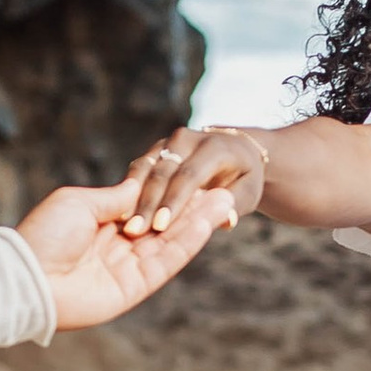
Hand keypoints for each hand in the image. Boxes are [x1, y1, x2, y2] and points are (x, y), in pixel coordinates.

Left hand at [17, 174, 234, 330]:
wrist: (28, 278)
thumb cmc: (44, 235)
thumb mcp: (80, 202)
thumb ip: (117, 197)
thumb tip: (143, 186)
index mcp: (101, 223)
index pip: (146, 206)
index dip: (171, 194)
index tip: (197, 176)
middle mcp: (117, 246)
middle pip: (164, 225)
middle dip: (193, 207)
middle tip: (222, 188)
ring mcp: (127, 268)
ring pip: (171, 243)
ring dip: (199, 223)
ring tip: (225, 201)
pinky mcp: (134, 287)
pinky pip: (166, 262)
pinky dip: (188, 243)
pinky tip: (207, 223)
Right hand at [118, 124, 269, 238]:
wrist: (235, 150)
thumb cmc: (244, 177)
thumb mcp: (249, 191)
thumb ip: (236, 203)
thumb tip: (226, 220)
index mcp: (214, 147)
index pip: (189, 176)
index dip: (174, 201)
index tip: (160, 226)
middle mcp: (187, 138)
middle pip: (163, 172)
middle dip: (148, 203)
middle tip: (135, 231)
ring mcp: (168, 142)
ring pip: (145, 169)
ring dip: (133, 197)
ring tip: (125, 225)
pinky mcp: (155, 150)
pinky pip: (139, 169)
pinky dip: (129, 190)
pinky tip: (122, 213)